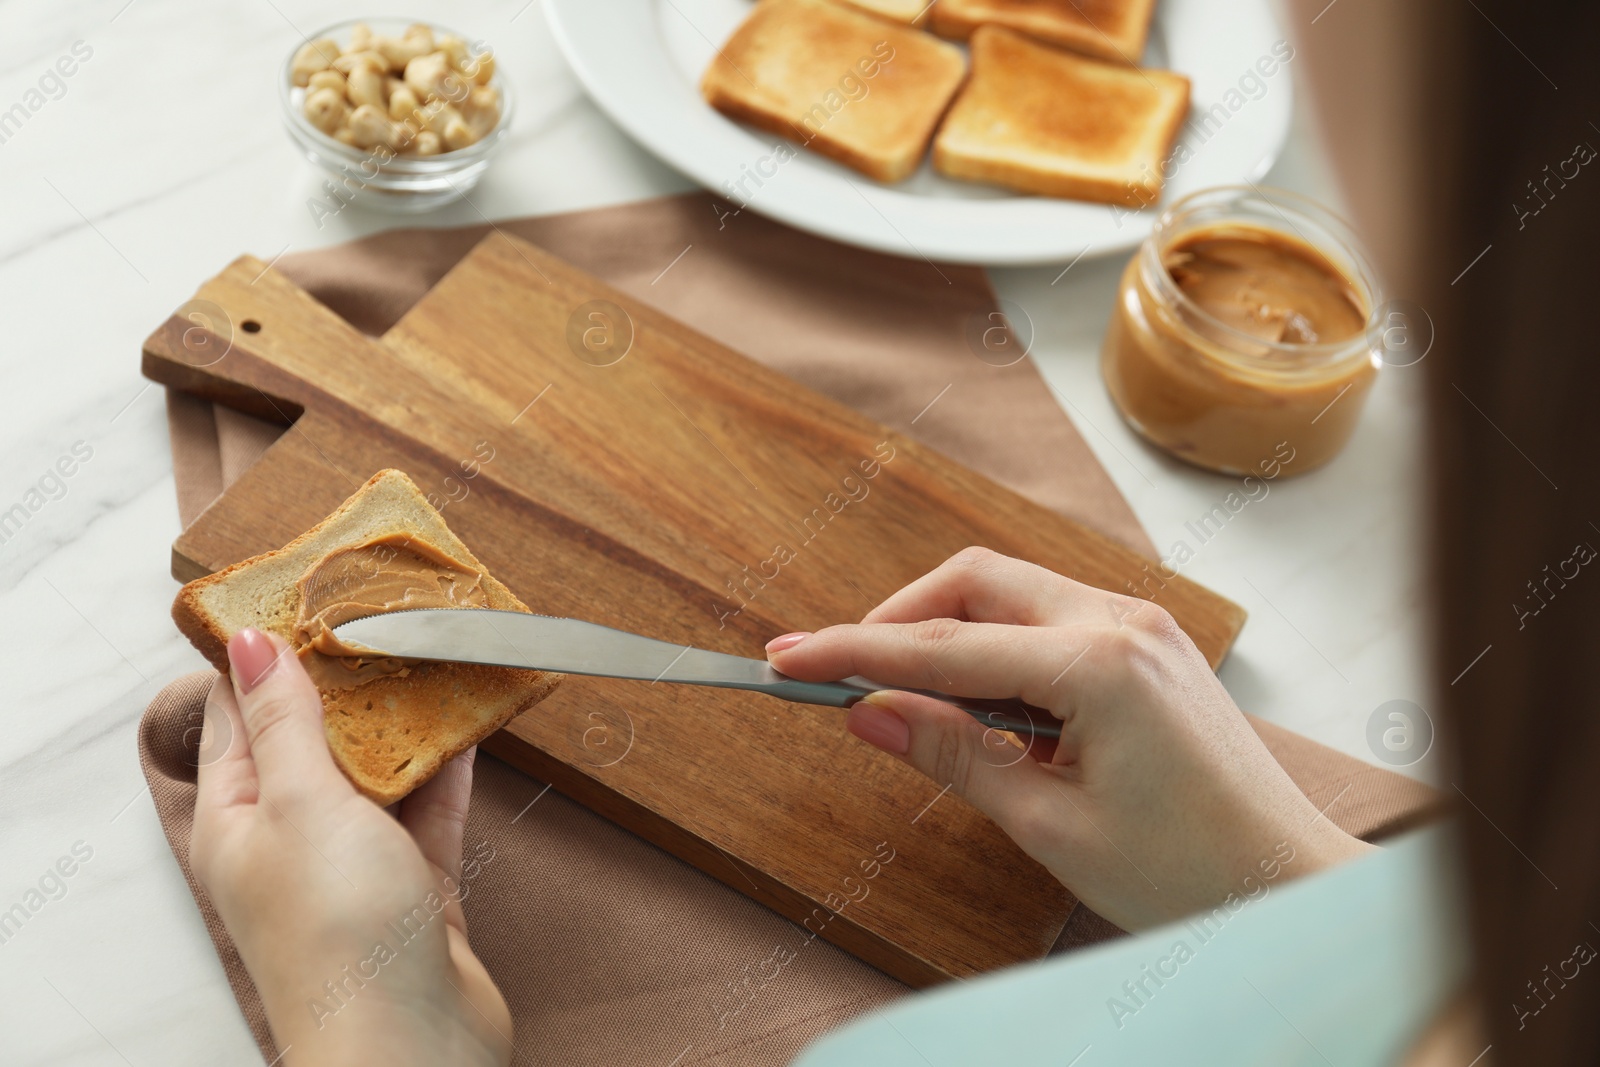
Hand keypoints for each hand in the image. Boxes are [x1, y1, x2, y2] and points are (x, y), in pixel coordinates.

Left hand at [191, 628, 511, 1066]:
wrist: (412, 1046)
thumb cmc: (338, 937)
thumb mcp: (300, 804)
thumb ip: (284, 721)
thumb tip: (247, 644)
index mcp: (238, 822)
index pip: (239, 719)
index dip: (262, 658)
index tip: (299, 598)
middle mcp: (291, 842)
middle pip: (314, 742)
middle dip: (346, 683)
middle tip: (380, 618)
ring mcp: (356, 866)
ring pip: (378, 772)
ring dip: (404, 721)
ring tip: (432, 656)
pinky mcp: (416, 887)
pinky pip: (430, 811)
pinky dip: (447, 769)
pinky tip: (468, 725)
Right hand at [767, 548, 1373, 930]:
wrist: (1286, 885)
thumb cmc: (1187, 871)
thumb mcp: (1051, 824)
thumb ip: (953, 755)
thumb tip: (869, 715)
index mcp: (1098, 664)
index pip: (943, 647)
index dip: (854, 652)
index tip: (788, 657)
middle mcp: (1121, 620)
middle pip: (975, 583)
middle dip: (899, 620)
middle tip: (842, 674)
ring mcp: (1141, 625)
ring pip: (1011, 594)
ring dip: (949, 634)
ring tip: (909, 704)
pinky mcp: (1148, 645)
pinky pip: (1050, 619)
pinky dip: (999, 650)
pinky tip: (984, 711)